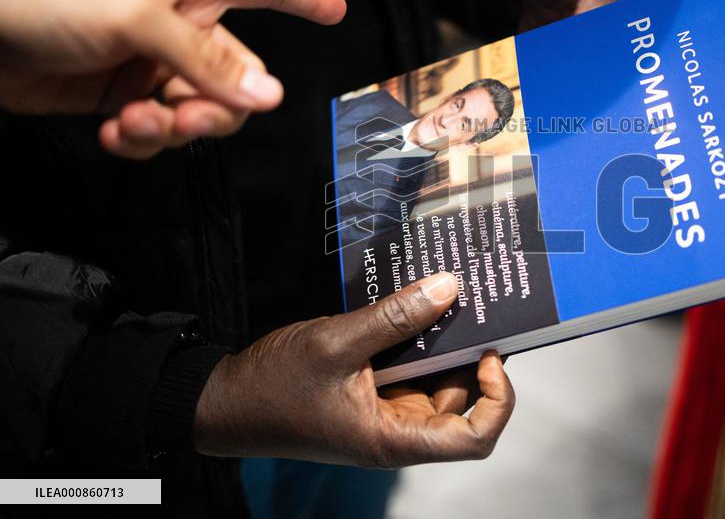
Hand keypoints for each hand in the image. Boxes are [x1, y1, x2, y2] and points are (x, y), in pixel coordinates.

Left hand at [0, 0, 345, 158]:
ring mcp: (151, 64)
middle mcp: (178, 24)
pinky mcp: (125, 98)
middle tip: (191, 115)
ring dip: (175, 128)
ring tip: (137, 123)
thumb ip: (204, 60)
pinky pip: (160, 131)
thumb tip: (265, 95)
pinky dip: (144, 141)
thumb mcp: (136, 19)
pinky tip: (118, 133)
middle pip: (238, 75)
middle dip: (221, 104)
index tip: (336, 10)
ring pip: (201, 111)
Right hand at [193, 272, 514, 466]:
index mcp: (394, 437)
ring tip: (447, 298)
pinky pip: (408, 370)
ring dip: (443, 344)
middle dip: (470, 357)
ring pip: (435, 381)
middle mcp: (397, 430)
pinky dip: (416, 342)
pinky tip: (414, 307)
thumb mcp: (336, 343)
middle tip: (474, 308)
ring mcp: (384, 412)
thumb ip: (395, 317)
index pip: (473, 438)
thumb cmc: (273, 387)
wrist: (225, 402)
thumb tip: (447, 288)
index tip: (488, 355)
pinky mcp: (371, 394)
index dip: (497, 400)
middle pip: (461, 402)